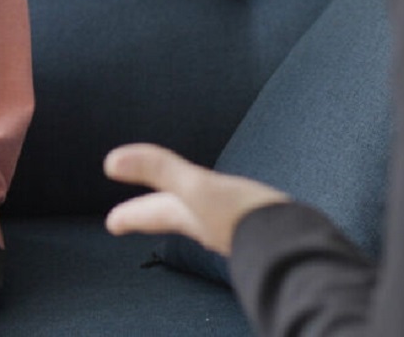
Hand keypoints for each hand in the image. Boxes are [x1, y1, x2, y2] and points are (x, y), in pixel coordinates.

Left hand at [103, 143, 291, 255]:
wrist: (295, 242)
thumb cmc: (244, 216)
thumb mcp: (196, 186)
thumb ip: (158, 169)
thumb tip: (109, 162)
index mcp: (192, 215)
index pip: (155, 213)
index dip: (133, 213)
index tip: (111, 222)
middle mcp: (210, 226)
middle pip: (175, 217)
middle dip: (153, 215)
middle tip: (132, 219)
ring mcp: (237, 229)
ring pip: (203, 220)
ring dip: (187, 214)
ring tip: (184, 211)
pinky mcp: (262, 227)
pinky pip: (232, 221)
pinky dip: (222, 215)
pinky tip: (233, 213)